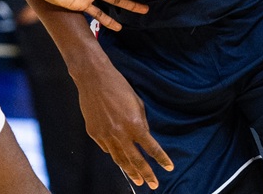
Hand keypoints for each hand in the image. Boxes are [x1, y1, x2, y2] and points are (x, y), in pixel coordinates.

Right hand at [76, 58, 172, 188]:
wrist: (93, 79)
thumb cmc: (119, 86)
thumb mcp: (137, 102)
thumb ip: (142, 122)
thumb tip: (143, 136)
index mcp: (134, 124)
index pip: (151, 148)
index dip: (161, 159)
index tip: (169, 168)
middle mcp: (120, 133)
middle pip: (136, 160)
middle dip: (146, 174)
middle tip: (153, 185)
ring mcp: (105, 135)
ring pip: (120, 159)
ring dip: (130, 171)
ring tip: (137, 180)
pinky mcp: (94, 134)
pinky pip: (107, 149)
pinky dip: (115, 154)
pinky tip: (120, 159)